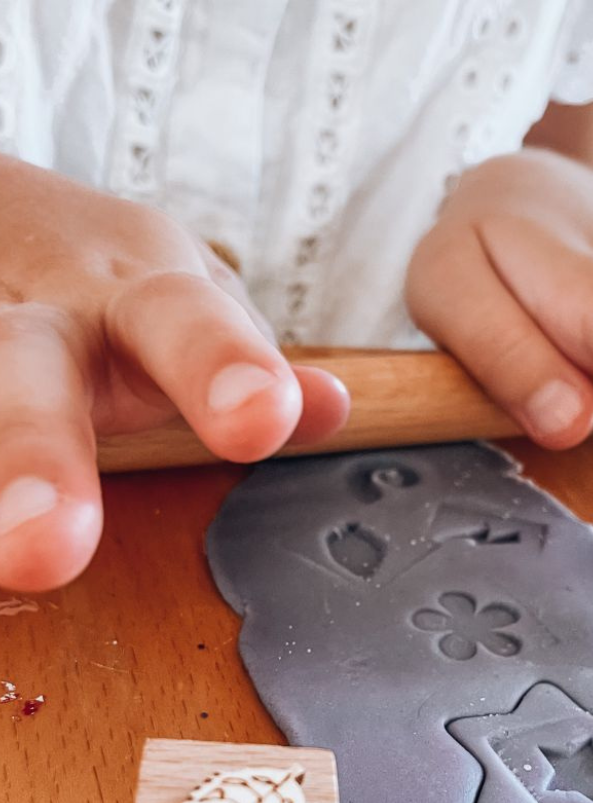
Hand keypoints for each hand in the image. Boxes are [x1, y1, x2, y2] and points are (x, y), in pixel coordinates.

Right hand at [0, 157, 349, 592]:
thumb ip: (242, 362)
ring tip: (4, 562)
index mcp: (138, 292)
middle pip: (23, 367)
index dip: (221, 366)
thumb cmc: (122, 293)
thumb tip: (328, 408)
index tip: (258, 420)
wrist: (8, 218)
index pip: (183, 320)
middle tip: (50, 548)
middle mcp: (41, 314)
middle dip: (35, 452)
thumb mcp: (189, 304)